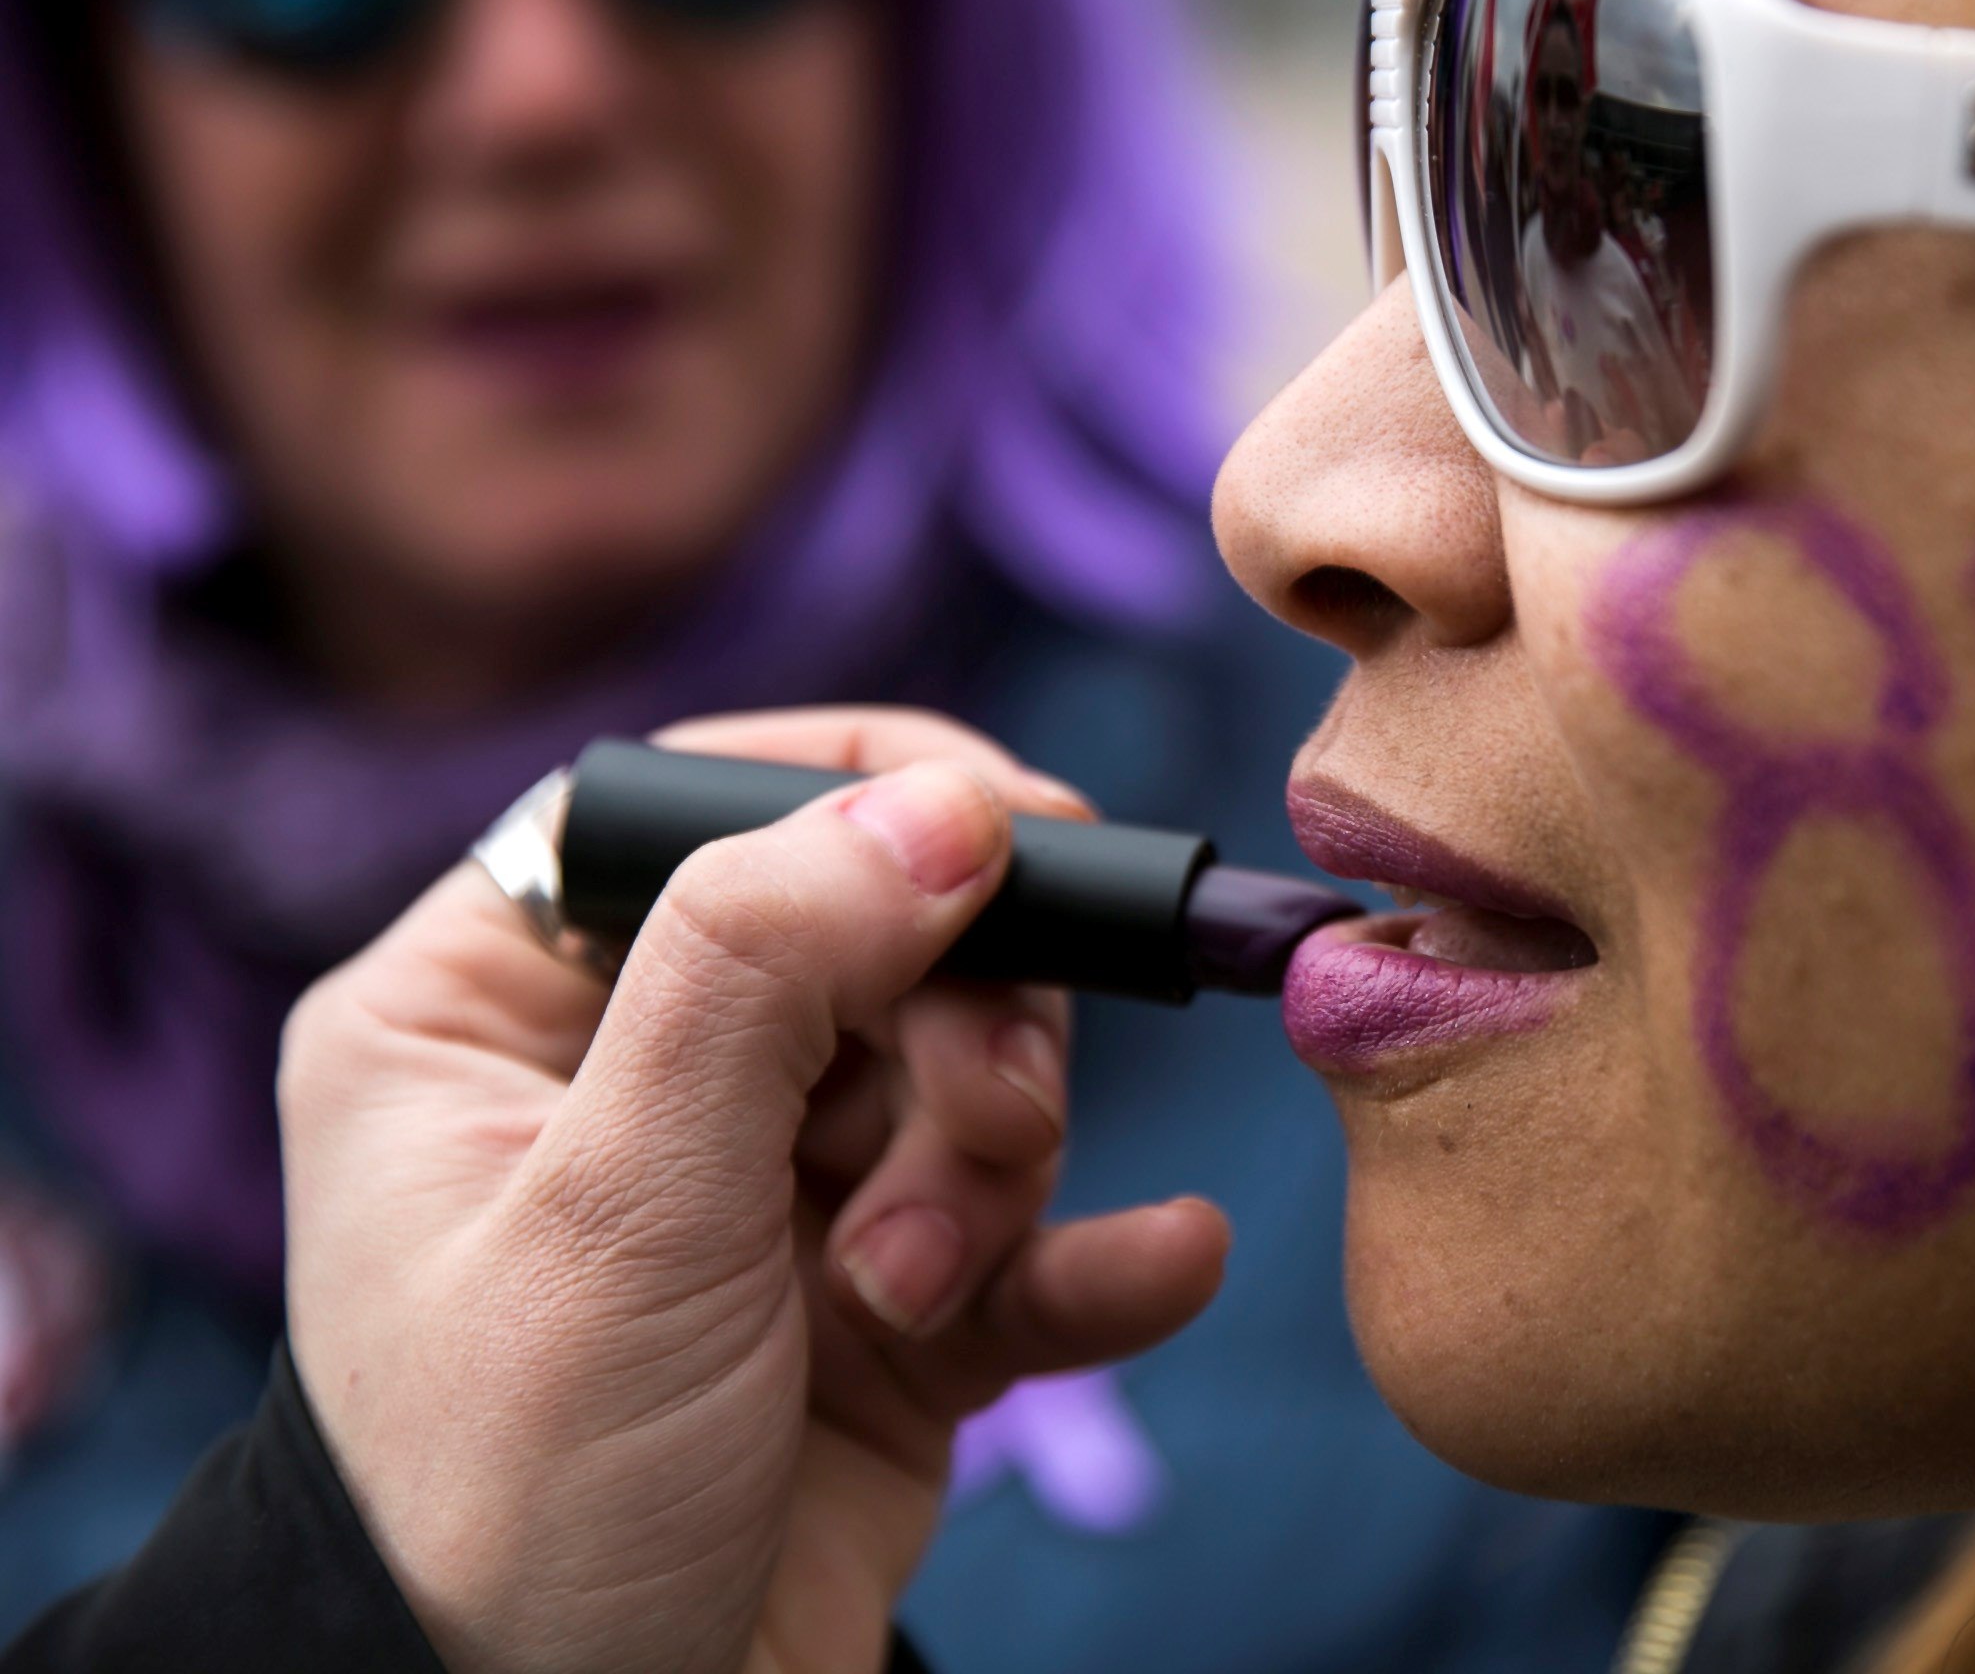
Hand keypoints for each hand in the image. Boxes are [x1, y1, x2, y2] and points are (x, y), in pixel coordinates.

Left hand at [277, 708, 1231, 1673]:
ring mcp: (765, 1202)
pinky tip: (1164, 1266)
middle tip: (971, 1136)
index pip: (698, 808)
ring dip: (990, 1173)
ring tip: (919, 1294)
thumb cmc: (513, 1494)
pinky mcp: (882, 1318)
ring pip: (970, 1078)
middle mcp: (631, 1085)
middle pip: (879, 937)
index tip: (1020, 836)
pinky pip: (1032, 1237)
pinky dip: (1097, 1255)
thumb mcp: (618, 1208)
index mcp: (488, 1014)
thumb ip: (766, 972)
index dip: (870, 803)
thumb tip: (942, 804)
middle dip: (957, 1035)